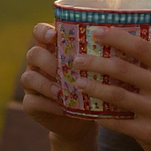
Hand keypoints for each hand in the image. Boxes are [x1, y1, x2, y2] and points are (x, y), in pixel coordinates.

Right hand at [20, 23, 95, 141]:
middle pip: (34, 54)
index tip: (53, 36)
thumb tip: (123, 41)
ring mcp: (33, 85)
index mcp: (52, 49)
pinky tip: (62, 107)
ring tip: (61, 91)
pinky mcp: (31, 104)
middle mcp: (39, 64)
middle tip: (62, 69)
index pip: (39, 32)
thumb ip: (99, 55)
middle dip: (48, 61)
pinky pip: (32, 102)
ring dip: (45, 84)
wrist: (83, 119)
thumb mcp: (96, 70)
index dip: (43, 32)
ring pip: (28, 77)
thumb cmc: (92, 86)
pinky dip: (47, 104)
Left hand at [74, 26, 150, 150]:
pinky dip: (100, 116)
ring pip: (116, 95)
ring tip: (78, 82)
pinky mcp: (149, 134)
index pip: (141, 46)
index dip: (116, 37)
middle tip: (77, 59)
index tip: (96, 32)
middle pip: (122, 69)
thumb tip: (133, 49)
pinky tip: (89, 111)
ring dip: (92, 87)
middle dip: (95, 62)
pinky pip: (117, 122)